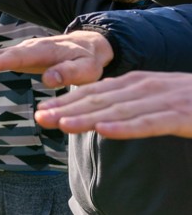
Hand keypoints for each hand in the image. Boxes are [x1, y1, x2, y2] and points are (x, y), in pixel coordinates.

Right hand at [0, 30, 113, 87]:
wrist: (90, 45)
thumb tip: (48, 79)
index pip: (16, 57)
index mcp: (43, 51)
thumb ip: (69, 73)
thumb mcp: (87, 69)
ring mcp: (25, 50)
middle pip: (2, 55)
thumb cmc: (88, 60)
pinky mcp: (23, 55)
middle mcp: (30, 47)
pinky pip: (2, 58)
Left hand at [34, 71, 191, 138]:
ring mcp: (166, 100)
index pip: (95, 92)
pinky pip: (151, 123)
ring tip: (60, 124)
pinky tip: (104, 131)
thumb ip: (130, 106)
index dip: (67, 102)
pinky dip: (126, 127)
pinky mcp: (184, 116)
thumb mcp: (157, 101)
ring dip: (87, 117)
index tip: (40, 112)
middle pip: (100, 99)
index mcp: (139, 83)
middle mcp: (148, 88)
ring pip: (119, 110)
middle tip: (38, 118)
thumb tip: (98, 115)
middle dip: (67, 108)